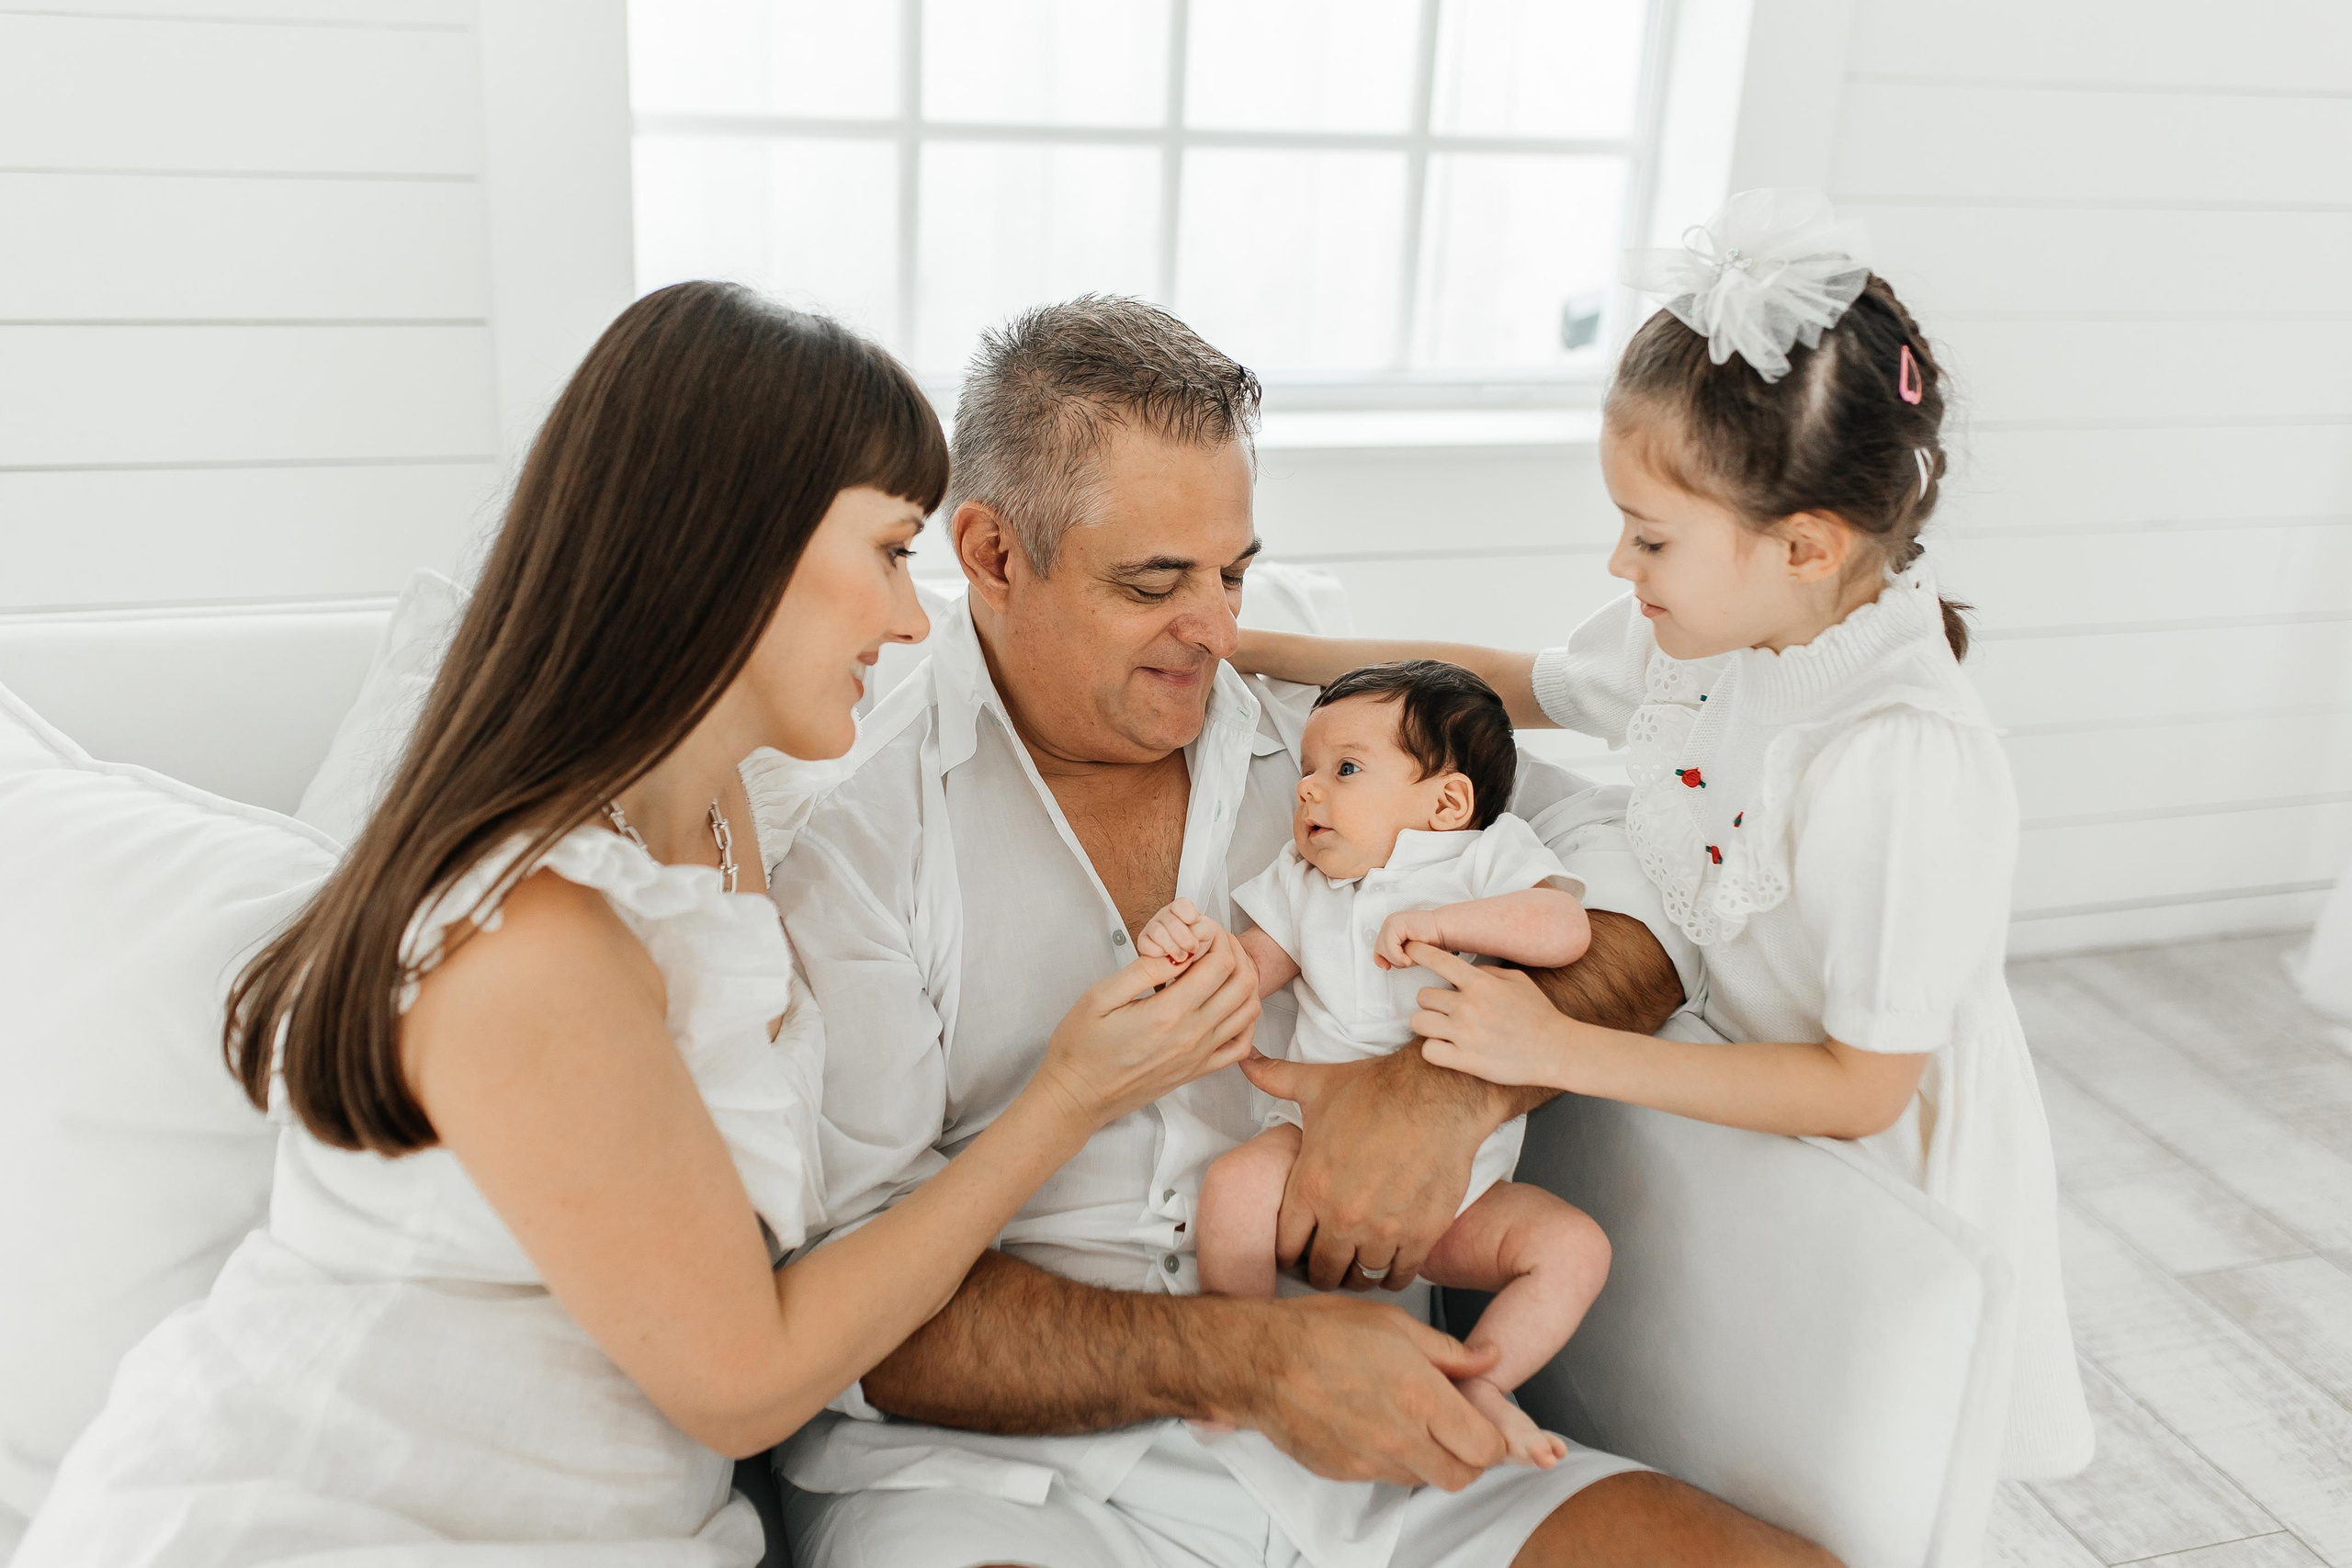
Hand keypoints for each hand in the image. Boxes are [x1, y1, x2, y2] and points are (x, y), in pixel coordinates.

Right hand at [1035, 927, 1260, 1128]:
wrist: (1078, 1095)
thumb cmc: (1082, 1046)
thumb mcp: (1101, 996)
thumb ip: (1144, 970)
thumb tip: (1179, 950)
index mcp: (1169, 1012)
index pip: (1220, 964)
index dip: (1218, 937)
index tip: (1203, 928)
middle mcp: (1193, 1035)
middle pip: (1242, 983)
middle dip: (1235, 952)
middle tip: (1215, 941)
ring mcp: (1200, 1056)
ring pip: (1249, 1011)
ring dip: (1244, 981)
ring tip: (1222, 966)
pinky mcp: (1198, 1071)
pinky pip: (1241, 1045)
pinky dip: (1245, 1020)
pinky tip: (1229, 1005)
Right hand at [1135, 898, 1218, 965]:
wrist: (1184, 971)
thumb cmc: (1196, 950)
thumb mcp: (1207, 935)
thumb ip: (1203, 928)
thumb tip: (1193, 929)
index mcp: (1182, 911)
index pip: (1181, 904)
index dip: (1189, 915)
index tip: (1194, 923)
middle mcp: (1166, 917)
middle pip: (1171, 921)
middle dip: (1184, 938)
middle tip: (1191, 948)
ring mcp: (1153, 928)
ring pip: (1158, 932)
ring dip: (1172, 948)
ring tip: (1181, 957)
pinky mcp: (1143, 942)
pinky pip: (1146, 945)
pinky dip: (1158, 953)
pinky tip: (1165, 957)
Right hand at [1225, 1294, 1509, 1489]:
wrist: (1258, 1361)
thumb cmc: (1321, 1333)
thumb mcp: (1395, 1324)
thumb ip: (1450, 1352)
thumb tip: (1488, 1359)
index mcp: (1422, 1397)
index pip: (1486, 1447)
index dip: (1492, 1437)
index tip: (1482, 1420)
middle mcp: (1401, 1438)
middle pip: (1462, 1477)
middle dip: (1466, 1458)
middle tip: (1454, 1428)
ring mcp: (1371, 1461)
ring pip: (1423, 1479)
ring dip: (1429, 1459)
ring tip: (1410, 1420)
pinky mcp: (1345, 1473)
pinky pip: (1384, 1476)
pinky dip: (1391, 1459)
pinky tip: (1375, 1424)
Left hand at [1240, 1048, 1503, 1291]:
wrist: (1438, 1093)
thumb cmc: (1377, 1089)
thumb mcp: (1318, 1084)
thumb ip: (1276, 1078)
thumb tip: (1245, 1060)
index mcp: (1310, 1185)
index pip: (1286, 1246)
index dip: (1289, 1252)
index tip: (1298, 1249)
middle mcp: (1342, 1215)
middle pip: (1322, 1270)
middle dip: (1322, 1270)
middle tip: (1329, 1263)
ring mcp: (1382, 1229)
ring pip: (1361, 1278)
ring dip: (1358, 1274)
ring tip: (1359, 1264)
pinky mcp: (1420, 1234)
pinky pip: (1399, 1275)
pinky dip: (1393, 1275)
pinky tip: (1390, 1264)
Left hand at [1374, 907, 1449, 969]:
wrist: (1444, 930)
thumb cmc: (1432, 941)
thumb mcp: (1408, 952)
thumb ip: (1395, 955)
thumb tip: (1383, 964)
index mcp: (1391, 927)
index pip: (1377, 947)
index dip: (1381, 959)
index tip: (1387, 967)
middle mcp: (1390, 922)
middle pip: (1379, 949)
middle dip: (1394, 960)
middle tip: (1410, 960)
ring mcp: (1392, 922)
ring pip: (1383, 950)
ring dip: (1399, 960)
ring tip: (1413, 957)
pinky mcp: (1396, 924)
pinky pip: (1389, 948)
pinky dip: (1399, 957)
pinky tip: (1411, 956)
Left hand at [1408, 942, 1575, 1089]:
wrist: (1555, 1050)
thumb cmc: (1539, 1014)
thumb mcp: (1518, 980)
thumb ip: (1488, 972)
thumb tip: (1468, 970)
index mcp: (1480, 984)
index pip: (1437, 960)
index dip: (1417, 952)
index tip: (1408, 950)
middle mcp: (1468, 1006)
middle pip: (1422, 996)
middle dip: (1431, 1002)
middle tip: (1445, 1010)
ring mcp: (1464, 1034)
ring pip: (1418, 1022)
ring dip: (1426, 1025)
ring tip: (1441, 1029)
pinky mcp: (1464, 1060)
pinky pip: (1428, 1051)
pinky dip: (1433, 1049)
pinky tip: (1447, 1048)